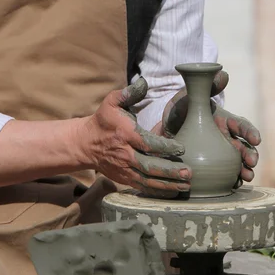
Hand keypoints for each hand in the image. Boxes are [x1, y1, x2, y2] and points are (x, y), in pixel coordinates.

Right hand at [79, 78, 191, 197]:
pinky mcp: (124, 178)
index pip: (147, 143)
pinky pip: (142, 188)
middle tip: (188, 173)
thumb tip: (143, 82)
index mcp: (125, 135)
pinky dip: (157, 192)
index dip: (165, 147)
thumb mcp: (111, 102)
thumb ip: (128, 93)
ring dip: (167, 185)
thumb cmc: (103, 121)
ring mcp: (124, 169)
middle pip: (149, 167)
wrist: (85, 144)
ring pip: (147, 181)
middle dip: (170, 171)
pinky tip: (172, 192)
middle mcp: (125, 154)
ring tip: (185, 185)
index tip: (181, 148)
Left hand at [153, 69, 260, 183]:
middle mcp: (224, 138)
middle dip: (250, 155)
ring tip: (246, 177)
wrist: (162, 129)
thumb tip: (223, 74)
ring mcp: (218, 153)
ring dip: (244, 170)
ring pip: (236, 163)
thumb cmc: (179, 109)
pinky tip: (233, 185)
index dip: (250, 132)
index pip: (241, 125)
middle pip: (243, 147)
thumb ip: (204, 87)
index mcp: (223, 121)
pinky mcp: (209, 165)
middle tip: (251, 163)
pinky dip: (230, 180)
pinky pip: (222, 174)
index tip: (256, 139)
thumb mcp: (188, 96)